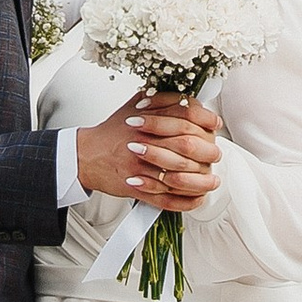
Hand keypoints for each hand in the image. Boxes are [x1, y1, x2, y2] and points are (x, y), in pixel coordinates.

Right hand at [76, 92, 222, 206]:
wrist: (86, 155)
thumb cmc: (112, 133)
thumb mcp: (135, 106)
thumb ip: (161, 100)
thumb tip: (190, 101)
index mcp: (146, 119)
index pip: (185, 115)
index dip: (205, 120)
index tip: (214, 125)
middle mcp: (145, 142)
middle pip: (187, 145)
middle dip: (208, 151)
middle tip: (215, 154)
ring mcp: (141, 167)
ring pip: (180, 175)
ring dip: (201, 180)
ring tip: (212, 180)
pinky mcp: (137, 188)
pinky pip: (166, 199)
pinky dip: (185, 201)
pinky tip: (197, 198)